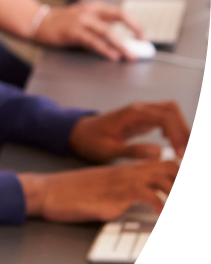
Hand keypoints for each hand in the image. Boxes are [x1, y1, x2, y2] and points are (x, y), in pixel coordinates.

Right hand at [19, 156, 179, 221]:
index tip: (184, 180)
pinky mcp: (115, 194)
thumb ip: (126, 194)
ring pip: (165, 178)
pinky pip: (148, 195)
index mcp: (128, 170)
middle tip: (188, 199)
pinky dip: (161, 206)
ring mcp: (123, 181)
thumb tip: (145, 203)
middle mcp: (129, 172)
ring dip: (177, 191)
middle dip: (183, 180)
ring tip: (175, 206)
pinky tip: (161, 215)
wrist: (48, 192)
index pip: (167, 165)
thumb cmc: (72, 194)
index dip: (181, 173)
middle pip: (172, 168)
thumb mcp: (105, 193)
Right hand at [33, 1, 144, 60]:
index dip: (134, 23)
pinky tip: (112, 55)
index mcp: (94, 7)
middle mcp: (90, 11)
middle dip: (134, 28)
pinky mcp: (73, 32)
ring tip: (130, 55)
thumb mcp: (82, 18)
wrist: (38, 22)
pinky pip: (93, 41)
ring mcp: (81, 21)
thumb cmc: (61, 23)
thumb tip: (120, 41)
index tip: (142, 35)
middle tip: (143, 42)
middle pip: (119, 16)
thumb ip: (99, 25)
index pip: (120, 12)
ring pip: (108, 31)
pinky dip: (105, 49)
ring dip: (122, 44)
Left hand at [68, 100, 188, 161]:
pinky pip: (165, 116)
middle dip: (183, 130)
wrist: (80, 134)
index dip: (177, 135)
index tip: (179, 154)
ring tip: (181, 149)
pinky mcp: (143, 118)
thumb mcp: (108, 151)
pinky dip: (173, 127)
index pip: (164, 117)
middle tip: (183, 153)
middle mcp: (139, 108)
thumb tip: (158, 152)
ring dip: (181, 127)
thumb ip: (132, 151)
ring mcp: (142, 111)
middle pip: (171, 110)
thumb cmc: (91, 142)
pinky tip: (169, 142)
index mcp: (132, 114)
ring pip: (170, 110)